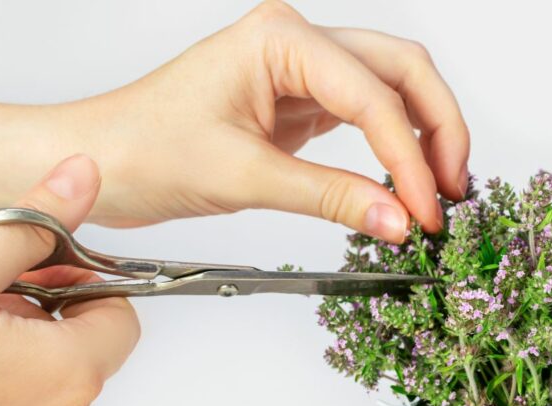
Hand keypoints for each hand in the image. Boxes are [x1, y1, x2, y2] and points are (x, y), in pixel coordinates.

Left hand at [80, 0, 469, 241]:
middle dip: (437, 129)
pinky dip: (389, 149)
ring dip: (420, 136)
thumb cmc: (142, 149)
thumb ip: (329, 197)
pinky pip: (361, 117)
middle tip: (454, 192)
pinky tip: (402, 182)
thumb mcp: (242, 176)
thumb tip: (398, 220)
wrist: (98, 161)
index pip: (373, 96)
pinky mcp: (295, 103)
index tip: (427, 212)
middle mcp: (295, 43)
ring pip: (389, 89)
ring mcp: (298, 70)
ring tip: (438, 191)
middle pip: (401, 71)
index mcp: (280, 38)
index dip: (410, 158)